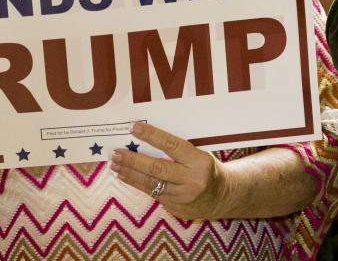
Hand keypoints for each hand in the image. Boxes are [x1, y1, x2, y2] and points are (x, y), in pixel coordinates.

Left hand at [109, 122, 226, 219]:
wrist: (223, 196)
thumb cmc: (204, 168)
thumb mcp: (198, 154)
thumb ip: (175, 149)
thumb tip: (143, 137)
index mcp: (199, 161)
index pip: (172, 146)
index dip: (152, 136)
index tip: (134, 128)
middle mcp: (192, 180)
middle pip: (157, 169)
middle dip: (133, 160)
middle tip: (116, 153)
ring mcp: (184, 197)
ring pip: (151, 184)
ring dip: (129, 173)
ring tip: (114, 164)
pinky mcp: (177, 208)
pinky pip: (153, 194)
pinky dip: (136, 183)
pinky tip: (124, 176)